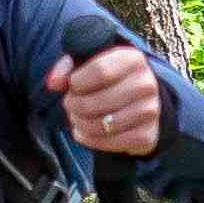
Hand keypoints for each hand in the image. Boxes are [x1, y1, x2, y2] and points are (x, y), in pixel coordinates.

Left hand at [52, 42, 168, 161]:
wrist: (139, 100)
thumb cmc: (107, 77)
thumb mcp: (88, 62)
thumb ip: (67, 67)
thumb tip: (53, 83)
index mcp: (133, 59)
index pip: (101, 71)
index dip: (78, 82)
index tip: (72, 85)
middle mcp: (147, 84)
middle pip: (98, 101)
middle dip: (74, 105)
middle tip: (70, 104)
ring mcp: (150, 111)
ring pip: (102, 124)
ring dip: (80, 123)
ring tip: (76, 117)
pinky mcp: (147, 135)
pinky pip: (110, 143)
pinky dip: (90, 140)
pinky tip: (84, 131)